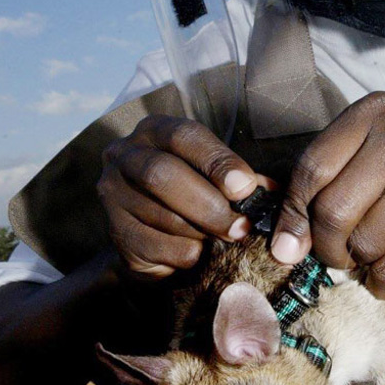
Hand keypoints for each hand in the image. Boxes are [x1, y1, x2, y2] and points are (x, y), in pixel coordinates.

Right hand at [98, 115, 265, 278]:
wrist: (155, 238)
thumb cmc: (192, 196)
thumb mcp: (215, 178)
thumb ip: (241, 180)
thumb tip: (271, 192)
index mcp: (154, 131)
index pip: (185, 136)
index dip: (217, 160)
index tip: (245, 188)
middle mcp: (124, 155)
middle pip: (162, 174)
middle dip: (208, 205)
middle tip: (239, 227)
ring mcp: (113, 194)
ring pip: (161, 214)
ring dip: (201, 233)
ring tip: (223, 241)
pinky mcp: (115, 232)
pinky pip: (155, 245)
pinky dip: (185, 253)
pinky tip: (198, 253)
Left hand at [270, 92, 384, 297]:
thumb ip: (336, 180)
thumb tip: (284, 238)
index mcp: (376, 112)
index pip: (310, 168)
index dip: (293, 214)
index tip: (289, 243)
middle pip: (330, 209)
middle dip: (326, 246)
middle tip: (338, 256)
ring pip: (361, 243)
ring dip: (361, 263)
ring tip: (377, 254)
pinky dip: (381, 282)